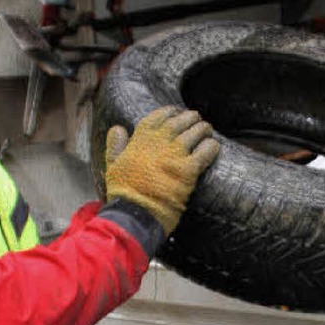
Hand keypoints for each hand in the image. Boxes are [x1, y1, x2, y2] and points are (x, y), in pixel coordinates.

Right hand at [105, 106, 219, 235]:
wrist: (135, 212)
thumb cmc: (124, 192)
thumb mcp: (112, 165)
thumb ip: (115, 144)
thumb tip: (118, 128)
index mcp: (141, 138)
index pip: (160, 115)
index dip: (171, 112)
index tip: (177, 114)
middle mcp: (160, 141)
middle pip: (182, 120)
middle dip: (192, 118)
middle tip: (197, 121)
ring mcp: (175, 153)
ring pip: (197, 131)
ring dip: (204, 129)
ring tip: (207, 131)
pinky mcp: (189, 169)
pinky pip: (207, 150)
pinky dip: (212, 146)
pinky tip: (213, 147)